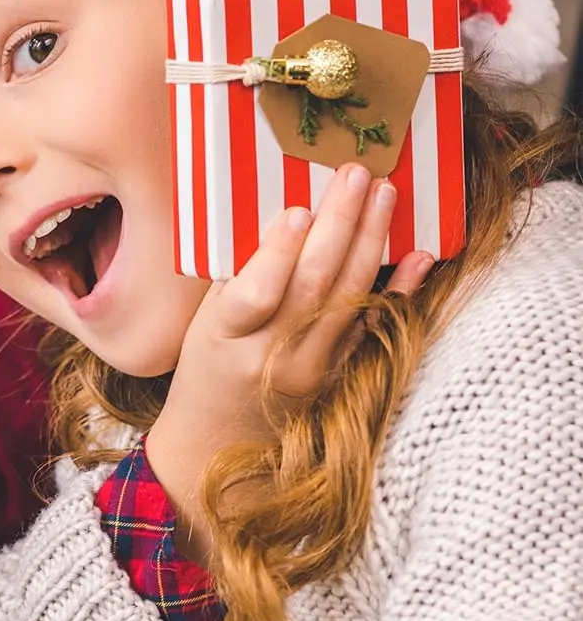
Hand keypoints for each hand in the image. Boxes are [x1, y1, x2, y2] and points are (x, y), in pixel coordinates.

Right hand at [146, 164, 432, 562]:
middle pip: (313, 287)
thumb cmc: (204, 374)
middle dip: (337, 225)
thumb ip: (236, 281)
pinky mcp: (339, 378)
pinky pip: (374, 327)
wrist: (216, 446)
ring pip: (347, 299)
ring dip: (370, 240)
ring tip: (383, 192)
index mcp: (225, 342)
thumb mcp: (201, 327)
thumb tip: (282, 218)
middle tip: (355, 174)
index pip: (255, 296)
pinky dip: (400, 289)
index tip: (298, 211)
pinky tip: (419, 255)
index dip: (278, 254)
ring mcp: (312, 371)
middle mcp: (272, 359)